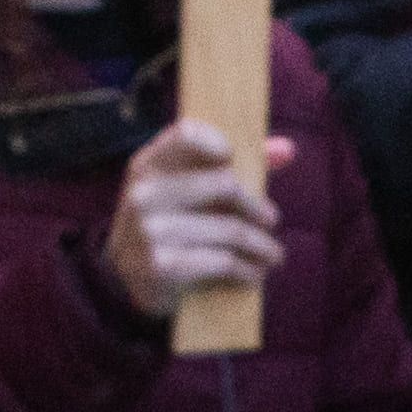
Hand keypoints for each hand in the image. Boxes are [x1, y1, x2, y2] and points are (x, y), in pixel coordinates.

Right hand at [101, 119, 291, 323]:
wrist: (125, 278)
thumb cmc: (170, 222)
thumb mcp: (187, 189)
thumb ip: (236, 166)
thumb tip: (287, 150)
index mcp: (148, 165)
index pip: (186, 133)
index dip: (217, 142)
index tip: (234, 161)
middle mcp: (144, 193)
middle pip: (223, 183)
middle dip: (256, 206)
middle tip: (272, 220)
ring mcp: (149, 230)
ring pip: (229, 230)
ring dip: (261, 246)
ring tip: (273, 254)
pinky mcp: (161, 265)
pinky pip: (222, 262)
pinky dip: (247, 270)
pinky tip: (255, 274)